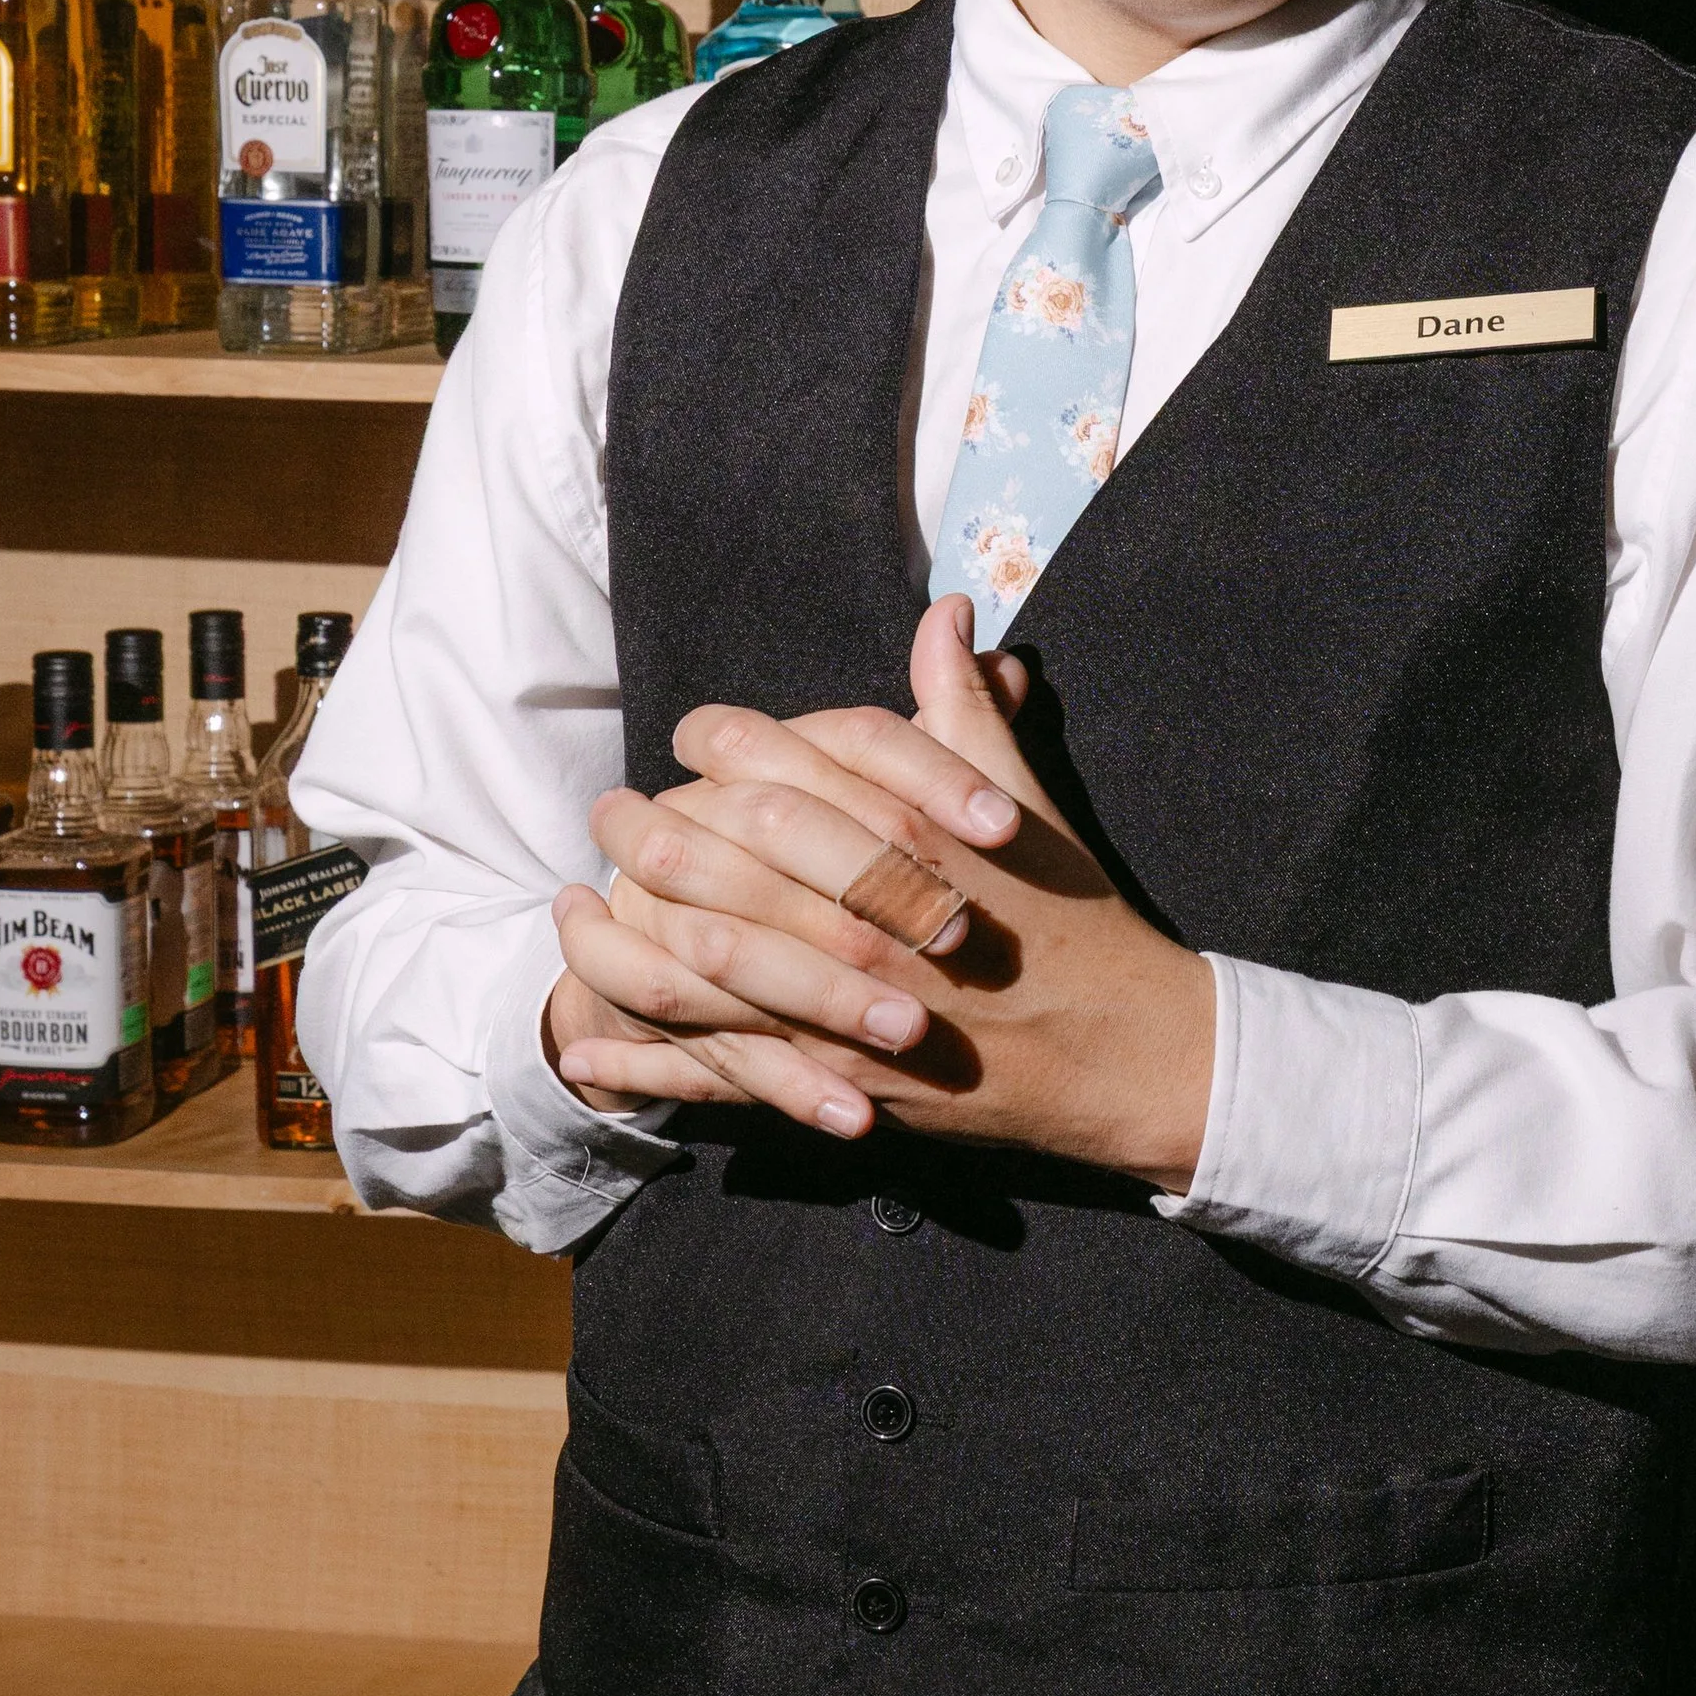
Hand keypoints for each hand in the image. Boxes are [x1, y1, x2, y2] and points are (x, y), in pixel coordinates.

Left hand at [545, 598, 1216, 1191]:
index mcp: (904, 833)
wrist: (1121, 1048)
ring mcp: (842, 1006)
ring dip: (618, 937)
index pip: (773, 767)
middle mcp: (862, 916)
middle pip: (714, 859)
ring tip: (574, 908)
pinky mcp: (836, 1082)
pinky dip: (644, 1062)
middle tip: (608, 812)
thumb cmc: (1072, 912)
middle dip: (643, 831)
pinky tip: (584, 1048)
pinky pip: (716, 1072)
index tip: (687, 738)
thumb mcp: (1024, 799)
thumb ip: (964, 707)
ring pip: (697, 965)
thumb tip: (943, 612)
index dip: (715, 745)